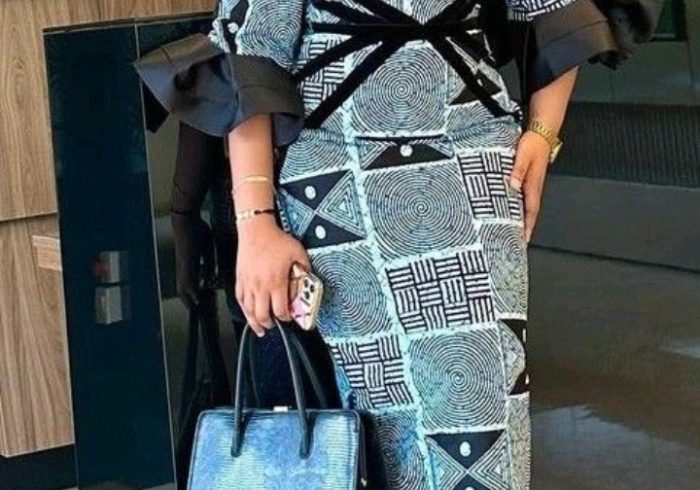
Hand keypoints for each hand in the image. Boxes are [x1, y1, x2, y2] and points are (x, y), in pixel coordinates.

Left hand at [170, 211, 216, 309]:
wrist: (186, 220)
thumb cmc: (196, 229)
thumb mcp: (206, 249)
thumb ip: (208, 264)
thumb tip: (209, 278)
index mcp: (188, 263)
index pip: (188, 282)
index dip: (191, 292)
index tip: (198, 301)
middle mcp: (183, 267)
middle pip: (182, 289)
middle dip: (188, 300)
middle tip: (195, 310)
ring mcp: (183, 266)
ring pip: (183, 288)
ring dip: (189, 300)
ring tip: (195, 308)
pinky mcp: (185, 264)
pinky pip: (187, 283)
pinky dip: (191, 293)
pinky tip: (195, 300)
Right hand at [234, 216, 311, 336]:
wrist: (256, 230)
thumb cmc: (274, 239)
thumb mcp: (298, 253)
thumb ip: (305, 268)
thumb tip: (309, 278)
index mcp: (276, 282)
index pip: (281, 310)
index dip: (286, 318)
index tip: (289, 318)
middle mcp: (261, 286)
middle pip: (263, 315)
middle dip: (270, 324)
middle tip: (275, 325)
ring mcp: (249, 284)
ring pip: (249, 311)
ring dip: (255, 322)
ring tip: (260, 328)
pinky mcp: (240, 279)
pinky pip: (240, 300)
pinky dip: (244, 310)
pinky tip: (247, 313)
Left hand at [509, 131, 550, 242]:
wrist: (542, 133)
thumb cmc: (533, 143)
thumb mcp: (523, 155)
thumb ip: (517, 170)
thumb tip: (513, 186)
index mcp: (533, 184)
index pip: (530, 210)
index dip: (527, 226)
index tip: (524, 240)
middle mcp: (534, 187)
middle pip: (529, 213)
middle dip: (525, 228)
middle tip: (518, 243)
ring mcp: (532, 184)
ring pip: (527, 207)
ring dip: (523, 220)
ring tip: (515, 233)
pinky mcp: (529, 180)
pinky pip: (525, 198)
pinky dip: (520, 208)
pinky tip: (513, 211)